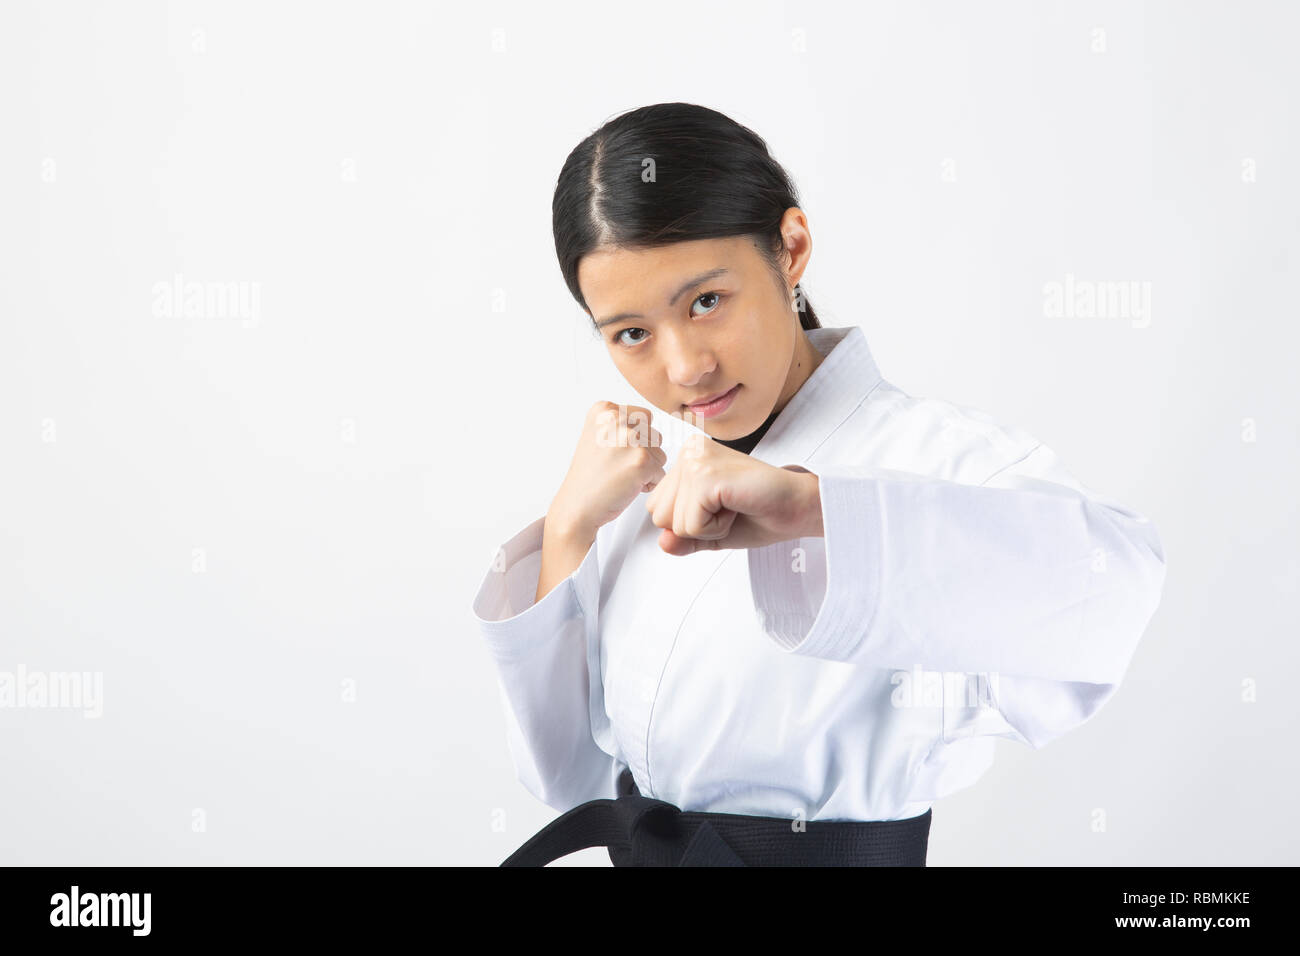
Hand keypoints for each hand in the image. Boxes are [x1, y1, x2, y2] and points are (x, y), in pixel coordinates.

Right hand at [547, 401, 667, 540]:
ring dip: (647, 469)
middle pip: (654, 435)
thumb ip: (621, 423)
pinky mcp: (641, 461)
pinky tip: (627, 486)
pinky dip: (649, 484)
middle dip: (643, 454)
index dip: (635, 440)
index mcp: (604, 409)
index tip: (613, 453)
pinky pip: (661, 473)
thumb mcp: (597, 436)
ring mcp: (629, 439)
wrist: (577, 506)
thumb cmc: (590, 476)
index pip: (644, 417)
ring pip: (660, 454)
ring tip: (622, 475)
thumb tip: (651, 420)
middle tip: (617, 466)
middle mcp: (616, 419)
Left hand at [644, 433, 822, 555]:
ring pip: (673, 523)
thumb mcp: (712, 531)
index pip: (657, 508)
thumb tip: (662, 543)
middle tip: (730, 508)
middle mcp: (688, 452)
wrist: (798, 505)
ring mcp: (696, 460)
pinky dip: (716, 529)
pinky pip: (690, 526)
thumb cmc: (762, 512)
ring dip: (708, 528)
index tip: (723, 507)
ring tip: (734, 506)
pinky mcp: (705, 475)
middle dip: (695, 526)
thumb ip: (684, 538)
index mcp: (687, 458)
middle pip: (659, 515)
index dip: (690, 522)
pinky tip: (737, 507)